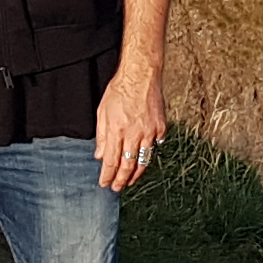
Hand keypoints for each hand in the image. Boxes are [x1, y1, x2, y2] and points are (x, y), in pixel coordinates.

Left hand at [93, 61, 165, 191]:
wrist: (141, 75)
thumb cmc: (120, 90)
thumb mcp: (103, 112)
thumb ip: (102, 136)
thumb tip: (101, 156)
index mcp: (117, 130)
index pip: (111, 161)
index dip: (108, 176)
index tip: (105, 183)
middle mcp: (134, 134)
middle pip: (127, 166)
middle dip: (121, 180)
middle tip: (117, 188)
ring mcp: (149, 132)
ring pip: (143, 161)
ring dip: (135, 174)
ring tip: (130, 180)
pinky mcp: (161, 128)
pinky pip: (155, 147)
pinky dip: (148, 155)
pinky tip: (143, 159)